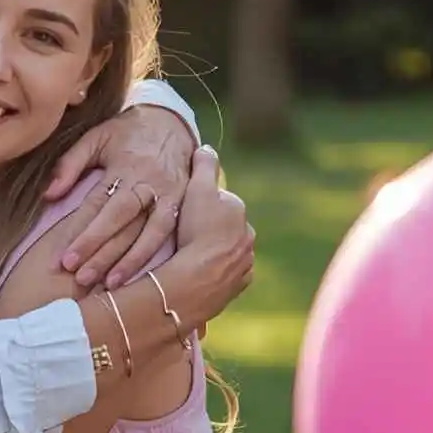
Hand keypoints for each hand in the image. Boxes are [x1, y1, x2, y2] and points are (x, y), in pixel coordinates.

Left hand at [44, 104, 196, 288]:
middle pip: (122, 222)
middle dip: (100, 251)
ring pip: (147, 232)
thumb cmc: (127, 133)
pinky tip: (139, 276)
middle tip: (79, 276)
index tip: (62, 259)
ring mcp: (168, 195)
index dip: (81, 233)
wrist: (172, 123)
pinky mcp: (183, 205)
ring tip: (108, 285)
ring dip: (128, 260)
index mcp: (124, 165)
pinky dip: (152, 255)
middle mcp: (147, 182)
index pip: (98, 205)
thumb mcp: (96, 137)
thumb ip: (70, 164)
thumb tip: (48, 194)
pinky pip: (168, 234)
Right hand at [171, 146, 255, 323]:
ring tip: (190, 258)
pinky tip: (200, 274)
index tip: (184, 212)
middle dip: (210, 229)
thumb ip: (204, 165)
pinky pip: (227, 275)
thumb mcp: (196, 189)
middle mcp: (248, 235)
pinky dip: (217, 273)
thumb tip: (207, 147)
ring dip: (215, 253)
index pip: (219, 200)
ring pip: (229, 251)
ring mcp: (245, 262)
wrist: (197, 280)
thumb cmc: (196, 230)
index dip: (200, 204)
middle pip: (226, 227)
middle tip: (185, 236)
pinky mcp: (238, 285)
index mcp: (238, 209)